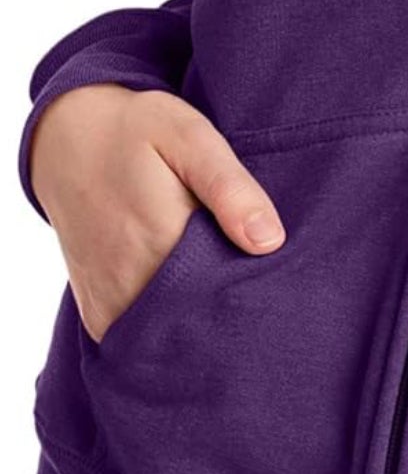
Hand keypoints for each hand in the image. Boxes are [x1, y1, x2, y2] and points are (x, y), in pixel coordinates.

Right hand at [29, 83, 285, 343]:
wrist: (67, 141)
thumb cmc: (137, 131)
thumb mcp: (190, 137)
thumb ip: (230, 188)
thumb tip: (270, 241)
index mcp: (160, 239)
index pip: (222, 296)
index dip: (253, 296)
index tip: (274, 286)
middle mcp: (130, 281)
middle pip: (196, 325)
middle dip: (228, 318)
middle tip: (256, 295)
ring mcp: (108, 302)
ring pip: (165, 341)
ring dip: (195, 328)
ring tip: (222, 298)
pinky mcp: (97, 312)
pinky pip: (137, 341)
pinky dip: (163, 334)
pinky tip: (186, 307)